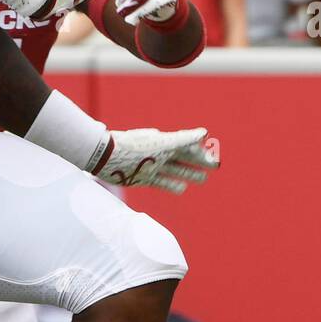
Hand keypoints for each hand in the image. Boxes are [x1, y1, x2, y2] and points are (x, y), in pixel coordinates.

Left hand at [92, 126, 217, 192]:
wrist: (104, 156)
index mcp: (164, 142)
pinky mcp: (142, 178)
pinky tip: (182, 189)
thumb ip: (183, 139)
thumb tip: (204, 132)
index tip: (215, 161)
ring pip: (175, 170)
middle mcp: (159, 153)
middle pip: (184, 158)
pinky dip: (172, 184)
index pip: (188, 147)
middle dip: (199, 163)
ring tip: (202, 179)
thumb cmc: (134, 148)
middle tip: (215, 167)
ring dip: (189, 173)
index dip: (202, 154)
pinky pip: (162, 182)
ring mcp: (151, 166)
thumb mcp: (161, 144)